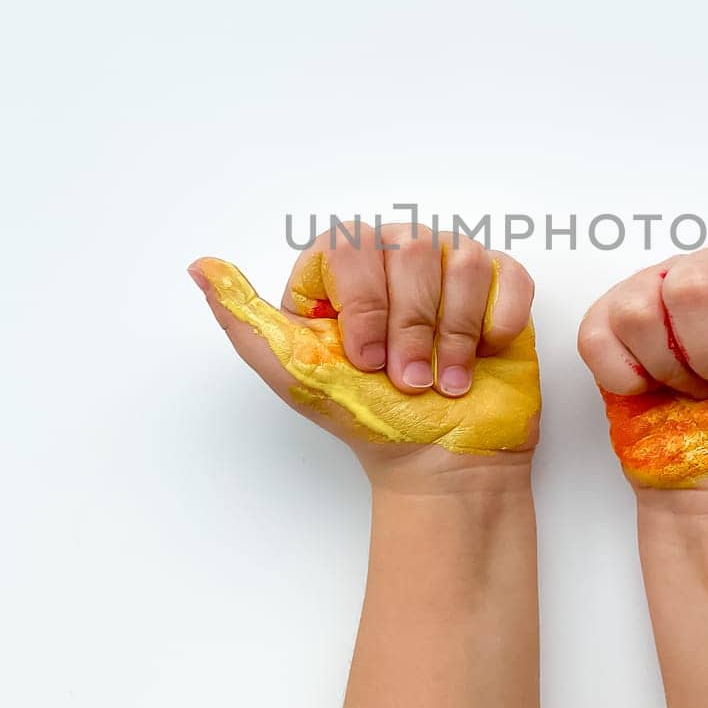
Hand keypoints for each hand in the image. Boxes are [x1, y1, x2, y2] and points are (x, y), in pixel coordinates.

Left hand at [189, 221, 540, 485]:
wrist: (440, 463)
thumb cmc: (369, 419)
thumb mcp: (291, 373)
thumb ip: (244, 319)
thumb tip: (200, 266)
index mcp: (346, 266)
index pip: (350, 244)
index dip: (363, 305)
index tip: (362, 361)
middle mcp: (399, 253)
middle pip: (411, 249)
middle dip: (410, 329)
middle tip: (406, 380)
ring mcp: (453, 268)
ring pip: (462, 261)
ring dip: (453, 334)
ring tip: (444, 380)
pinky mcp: (503, 288)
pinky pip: (507, 275)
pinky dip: (495, 323)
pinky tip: (483, 355)